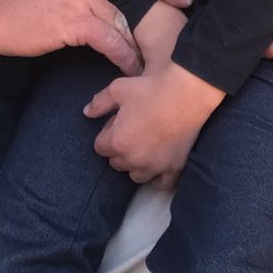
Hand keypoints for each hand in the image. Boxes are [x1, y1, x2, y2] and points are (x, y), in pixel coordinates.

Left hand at [85, 58, 223, 186]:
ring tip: (143, 144)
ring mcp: (155, 167)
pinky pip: (160, 184)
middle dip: (118, 148)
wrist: (186, 93)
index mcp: (117, 142)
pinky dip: (156, 177)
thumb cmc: (150, 89)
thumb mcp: (118, 89)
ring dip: (135, 163)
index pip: (100, 147)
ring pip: (135, 175)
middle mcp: (134, 160)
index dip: (106, 132)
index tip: (116, 121)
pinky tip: (156, 163)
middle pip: (116, 163)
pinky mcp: (174, 169)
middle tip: (130, 129)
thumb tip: (86, 112)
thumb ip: (99, 102)